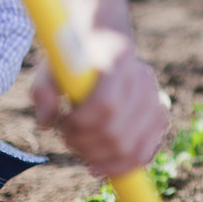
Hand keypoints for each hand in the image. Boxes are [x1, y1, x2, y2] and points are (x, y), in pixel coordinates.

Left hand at [31, 0, 169, 176]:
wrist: (104, 36)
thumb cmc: (73, 54)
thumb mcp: (50, 65)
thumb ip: (43, 91)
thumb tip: (45, 123)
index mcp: (116, 59)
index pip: (106, 106)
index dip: (80, 125)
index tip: (62, 125)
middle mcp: (142, 78)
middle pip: (117, 132)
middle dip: (86, 145)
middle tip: (68, 139)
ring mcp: (154, 96)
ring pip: (133, 146)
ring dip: (103, 158)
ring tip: (83, 151)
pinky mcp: (159, 111)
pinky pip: (148, 148)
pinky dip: (127, 163)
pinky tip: (106, 165)